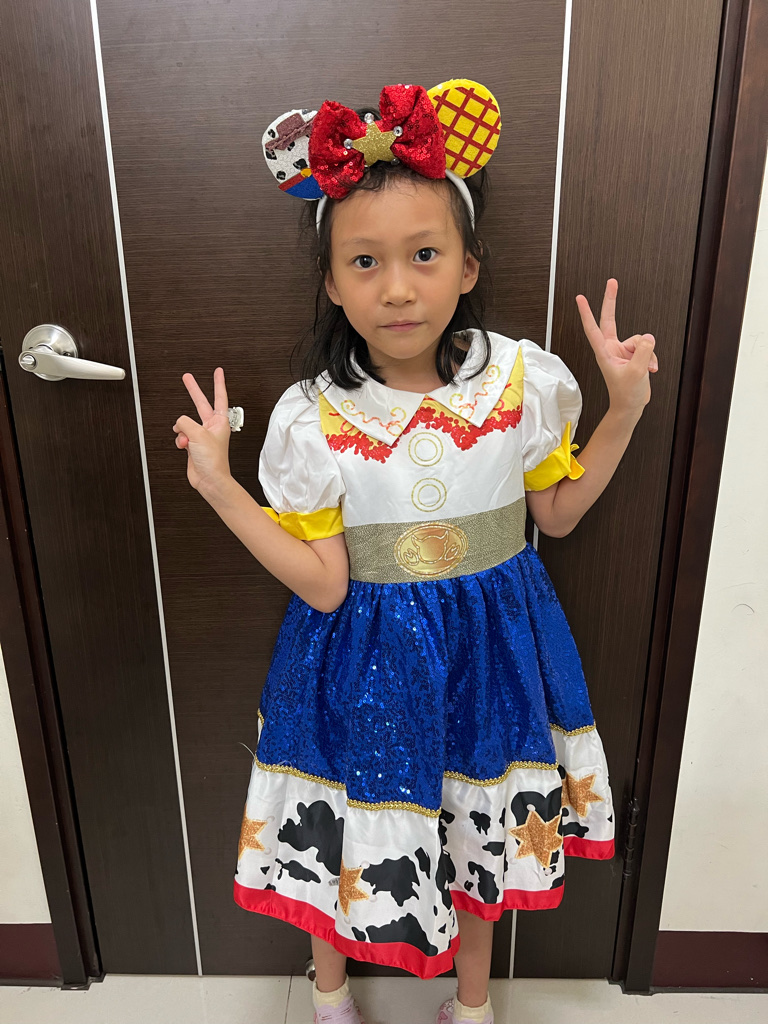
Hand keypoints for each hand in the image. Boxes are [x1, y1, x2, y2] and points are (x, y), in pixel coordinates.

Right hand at [173, 367, 232, 491]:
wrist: (209, 480)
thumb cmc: (213, 460)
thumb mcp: (198, 434)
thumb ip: (185, 422)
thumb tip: (179, 424)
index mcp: (220, 421)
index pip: (219, 396)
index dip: (218, 383)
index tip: (218, 372)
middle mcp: (211, 427)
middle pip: (200, 403)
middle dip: (193, 391)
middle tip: (187, 377)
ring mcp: (201, 435)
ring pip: (185, 423)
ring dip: (183, 432)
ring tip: (188, 441)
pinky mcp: (193, 445)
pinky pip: (181, 436)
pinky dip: (180, 441)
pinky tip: (185, 447)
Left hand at [575, 278, 657, 415]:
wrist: (630, 406)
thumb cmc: (626, 394)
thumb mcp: (637, 372)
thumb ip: (643, 352)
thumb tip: (648, 337)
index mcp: (604, 353)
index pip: (592, 329)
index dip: (587, 313)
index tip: (580, 299)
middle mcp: (611, 349)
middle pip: (610, 320)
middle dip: (611, 301)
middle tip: (612, 282)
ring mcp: (623, 351)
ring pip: (639, 339)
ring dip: (647, 353)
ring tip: (646, 368)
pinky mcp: (633, 355)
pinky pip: (646, 348)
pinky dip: (651, 358)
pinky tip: (651, 369)